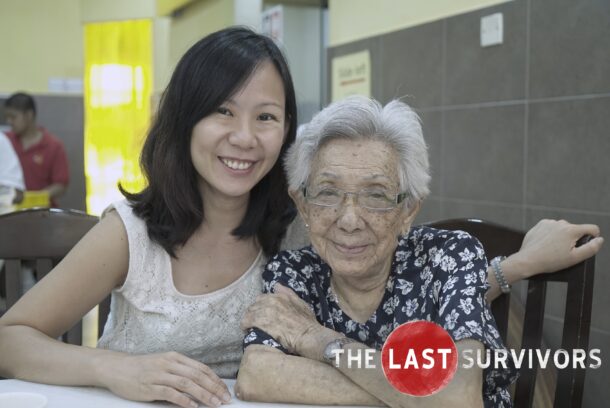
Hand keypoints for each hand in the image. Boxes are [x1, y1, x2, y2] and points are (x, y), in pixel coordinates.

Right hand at [98, 351, 230, 407]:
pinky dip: (184, 400)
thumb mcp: (164, 363)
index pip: (201, 368)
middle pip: (197, 376)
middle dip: (214, 389)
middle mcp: (169, 364)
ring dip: (203, 395)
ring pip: (187, 384)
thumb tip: (201, 383)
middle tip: (225, 400)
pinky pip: (170, 394)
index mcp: (175, 357)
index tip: (224, 390)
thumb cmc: (142, 368)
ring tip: (214, 404)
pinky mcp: (150, 387)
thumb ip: (180, 371)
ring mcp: (159, 375)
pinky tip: (193, 406)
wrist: (116, 368)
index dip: (215, 380)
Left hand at [240, 284, 334, 359]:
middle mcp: (271, 301)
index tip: (260, 314)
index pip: (262, 298)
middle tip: (254, 322)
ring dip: (248, 320)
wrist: (309, 336)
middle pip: (254, 305)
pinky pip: (247, 322)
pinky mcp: (261, 323)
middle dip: (253, 313)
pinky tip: (246, 330)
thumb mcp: (301, 304)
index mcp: (280, 296)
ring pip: (249, 313)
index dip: (260, 307)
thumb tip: (276, 285)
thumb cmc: (308, 323)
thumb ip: (288, 293)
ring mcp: (266, 312)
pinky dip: (246, 326)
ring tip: (249, 327)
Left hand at [511, 219, 602, 277]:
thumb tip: (599, 239)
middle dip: (573, 239)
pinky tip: (546, 244)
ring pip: (563, 229)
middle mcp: (561, 223)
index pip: (592, 228)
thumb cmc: (550, 261)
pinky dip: (551, 235)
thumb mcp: (575, 258)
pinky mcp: (540, 225)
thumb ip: (591, 248)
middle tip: (564, 252)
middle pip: (575, 230)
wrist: (527, 260)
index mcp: (571, 230)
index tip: (587, 245)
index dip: (593, 237)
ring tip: (553, 249)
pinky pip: (551, 228)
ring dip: (562, 237)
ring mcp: (549, 223)